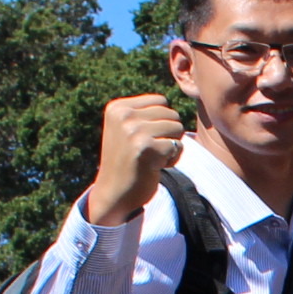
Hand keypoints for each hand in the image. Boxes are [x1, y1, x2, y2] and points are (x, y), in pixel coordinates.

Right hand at [85, 91, 190, 227]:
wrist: (114, 193)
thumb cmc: (127, 161)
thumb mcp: (127, 129)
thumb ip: (144, 113)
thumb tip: (167, 100)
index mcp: (117, 108)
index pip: (161, 101)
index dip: (160, 122)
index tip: (143, 138)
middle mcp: (124, 116)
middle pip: (172, 114)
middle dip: (167, 134)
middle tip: (149, 151)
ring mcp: (134, 131)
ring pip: (177, 127)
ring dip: (171, 146)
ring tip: (152, 158)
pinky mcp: (147, 148)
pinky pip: (178, 146)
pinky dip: (172, 159)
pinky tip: (155, 167)